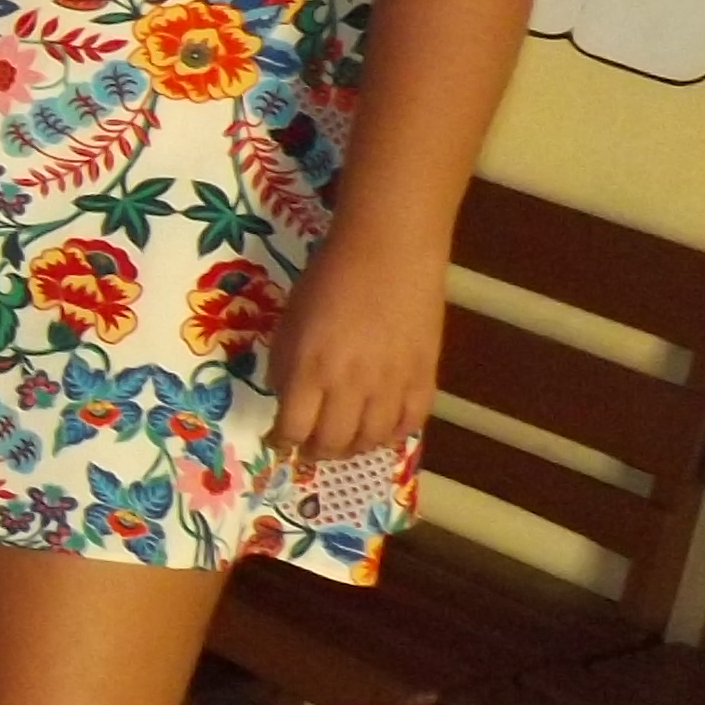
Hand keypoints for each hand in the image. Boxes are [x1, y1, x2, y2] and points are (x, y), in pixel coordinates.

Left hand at [263, 221, 442, 471]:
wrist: (388, 252)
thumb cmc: (329, 278)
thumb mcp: (289, 321)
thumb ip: (284, 365)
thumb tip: (286, 398)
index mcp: (308, 370)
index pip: (292, 429)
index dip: (283, 442)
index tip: (279, 440)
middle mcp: (349, 386)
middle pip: (332, 443)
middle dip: (316, 451)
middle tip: (312, 447)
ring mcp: (391, 385)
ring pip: (372, 440)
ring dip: (354, 448)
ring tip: (345, 441)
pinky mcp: (425, 377)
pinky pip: (410, 424)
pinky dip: (394, 434)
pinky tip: (382, 427)